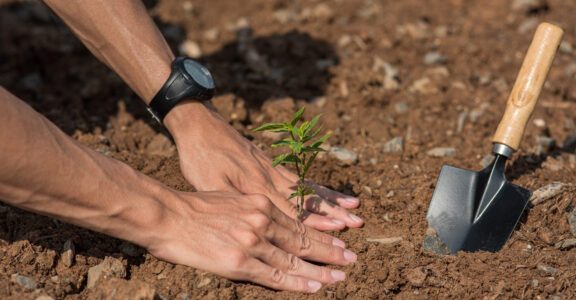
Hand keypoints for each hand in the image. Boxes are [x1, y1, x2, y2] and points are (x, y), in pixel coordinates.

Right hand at [148, 190, 356, 291]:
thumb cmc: (195, 207)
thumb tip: (271, 225)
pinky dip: (297, 282)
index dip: (322, 234)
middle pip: (303, 240)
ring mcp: (252, 242)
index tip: (340, 241)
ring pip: (294, 259)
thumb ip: (255, 211)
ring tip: (341, 276)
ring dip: (320, 270)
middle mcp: (262, 221)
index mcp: (261, 204)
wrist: (167, 215)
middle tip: (352, 259)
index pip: (299, 224)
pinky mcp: (239, 262)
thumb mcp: (232, 198)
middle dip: (331, 251)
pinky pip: (275, 275)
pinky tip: (314, 286)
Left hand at [164, 101, 363, 230]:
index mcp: (257, 186)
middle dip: (333, 213)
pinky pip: (301, 178)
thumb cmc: (201, 158)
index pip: (292, 209)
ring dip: (332, 199)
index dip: (315, 222)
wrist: (200, 126)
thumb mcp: (209, 184)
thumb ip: (235, 202)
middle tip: (358, 223)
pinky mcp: (272, 163)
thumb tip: (258, 222)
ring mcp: (274, 169)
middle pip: (307, 198)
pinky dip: (319, 187)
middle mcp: (272, 177)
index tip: (339, 230)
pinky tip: (331, 192)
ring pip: (308, 187)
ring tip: (356, 206)